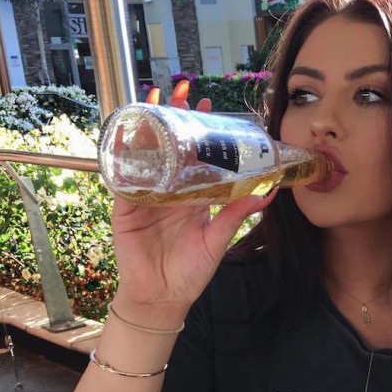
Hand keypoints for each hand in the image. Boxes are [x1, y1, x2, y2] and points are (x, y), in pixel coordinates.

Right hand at [110, 80, 276, 322]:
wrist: (162, 298)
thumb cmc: (190, 272)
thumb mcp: (218, 239)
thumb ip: (239, 214)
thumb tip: (270, 192)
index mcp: (191, 196)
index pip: (195, 156)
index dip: (199, 131)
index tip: (209, 106)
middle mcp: (167, 191)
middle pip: (168, 146)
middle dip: (172, 117)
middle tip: (181, 92)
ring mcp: (144, 195)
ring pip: (144, 153)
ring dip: (147, 125)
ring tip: (154, 99)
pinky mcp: (125, 206)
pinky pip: (122, 175)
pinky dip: (123, 152)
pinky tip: (127, 131)